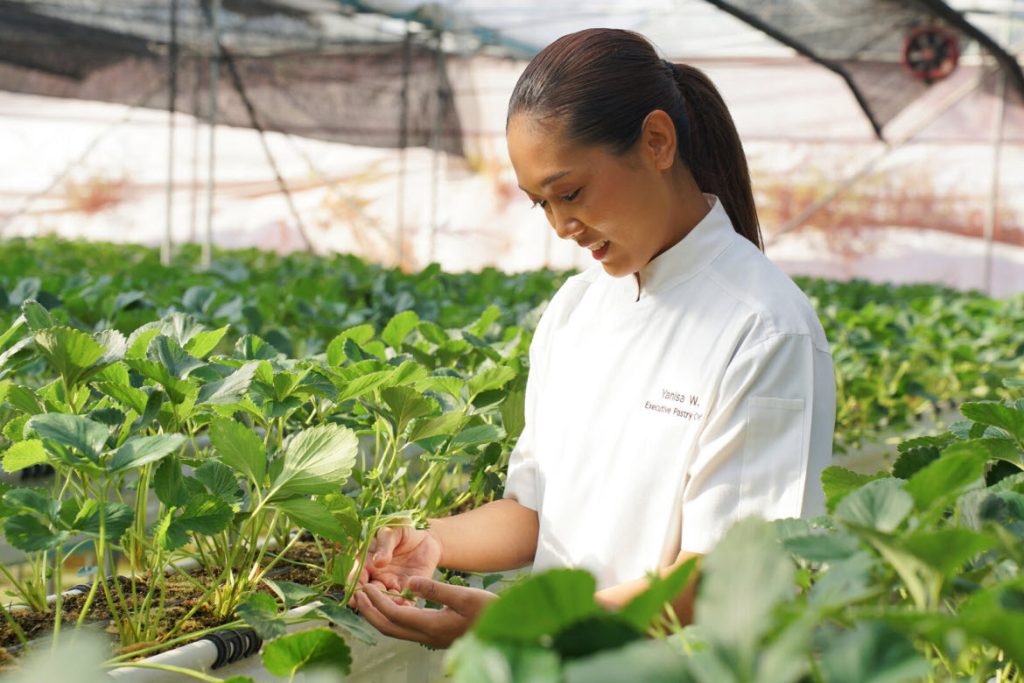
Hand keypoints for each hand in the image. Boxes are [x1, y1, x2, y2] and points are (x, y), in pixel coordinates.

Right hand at [351, 525, 441, 605]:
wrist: (426, 536)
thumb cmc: (404, 529)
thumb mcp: (393, 531)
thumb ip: (385, 545)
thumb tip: (377, 562)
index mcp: (366, 562)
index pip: (356, 577)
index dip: (354, 587)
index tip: (356, 595)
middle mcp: (376, 577)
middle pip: (369, 594)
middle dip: (371, 601)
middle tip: (377, 603)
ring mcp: (392, 585)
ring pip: (385, 602)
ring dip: (387, 607)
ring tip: (393, 606)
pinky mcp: (408, 590)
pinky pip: (404, 602)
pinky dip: (404, 607)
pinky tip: (407, 607)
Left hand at [354, 576, 496, 647]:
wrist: (505, 631)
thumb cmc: (489, 612)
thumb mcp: (464, 596)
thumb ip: (436, 590)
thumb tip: (410, 582)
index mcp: (432, 625)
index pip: (395, 614)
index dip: (377, 601)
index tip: (365, 587)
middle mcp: (427, 636)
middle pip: (389, 627)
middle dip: (370, 611)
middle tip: (357, 593)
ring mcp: (431, 638)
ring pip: (396, 630)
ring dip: (379, 614)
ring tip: (368, 597)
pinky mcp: (435, 635)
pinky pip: (405, 628)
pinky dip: (393, 616)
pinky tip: (393, 602)